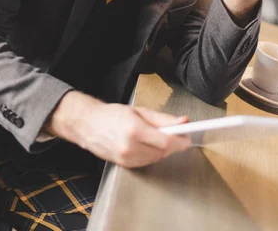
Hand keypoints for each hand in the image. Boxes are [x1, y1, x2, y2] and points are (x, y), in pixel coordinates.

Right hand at [44, 91, 190, 167]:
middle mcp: (130, 147)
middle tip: (177, 134)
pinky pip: (146, 162)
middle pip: (162, 152)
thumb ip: (163, 119)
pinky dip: (152, 154)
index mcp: (134, 130)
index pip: (165, 141)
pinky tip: (148, 144)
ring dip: (162, 149)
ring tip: (159, 137)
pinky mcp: (124, 165)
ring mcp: (126, 158)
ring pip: (156, 158)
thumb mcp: (139, 111)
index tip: (188, 137)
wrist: (89, 125)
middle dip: (172, 144)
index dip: (180, 141)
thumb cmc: (112, 114)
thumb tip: (183, 122)